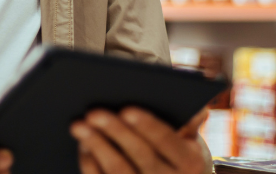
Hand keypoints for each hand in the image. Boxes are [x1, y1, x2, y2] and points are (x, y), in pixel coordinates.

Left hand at [71, 106, 208, 173]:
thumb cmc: (181, 157)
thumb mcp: (192, 141)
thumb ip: (190, 122)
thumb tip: (196, 107)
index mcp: (190, 162)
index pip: (168, 142)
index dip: (148, 126)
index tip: (127, 109)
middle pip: (141, 156)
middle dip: (116, 132)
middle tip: (93, 112)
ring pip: (119, 172)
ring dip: (97, 147)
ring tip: (79, 125)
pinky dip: (91, 164)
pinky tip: (82, 145)